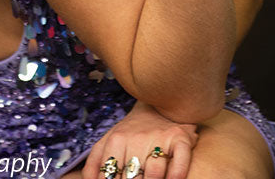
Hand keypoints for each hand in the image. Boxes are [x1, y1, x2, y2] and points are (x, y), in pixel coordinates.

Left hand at [82, 101, 197, 178]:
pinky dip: (177, 174)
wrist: (159, 104)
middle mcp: (137, 138)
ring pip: (154, 173)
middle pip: (131, 178)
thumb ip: (94, 161)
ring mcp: (159, 138)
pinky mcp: (180, 138)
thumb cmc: (131, 130)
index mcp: (116, 140)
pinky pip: (180, 160)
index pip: (109, 175)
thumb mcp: (108, 139)